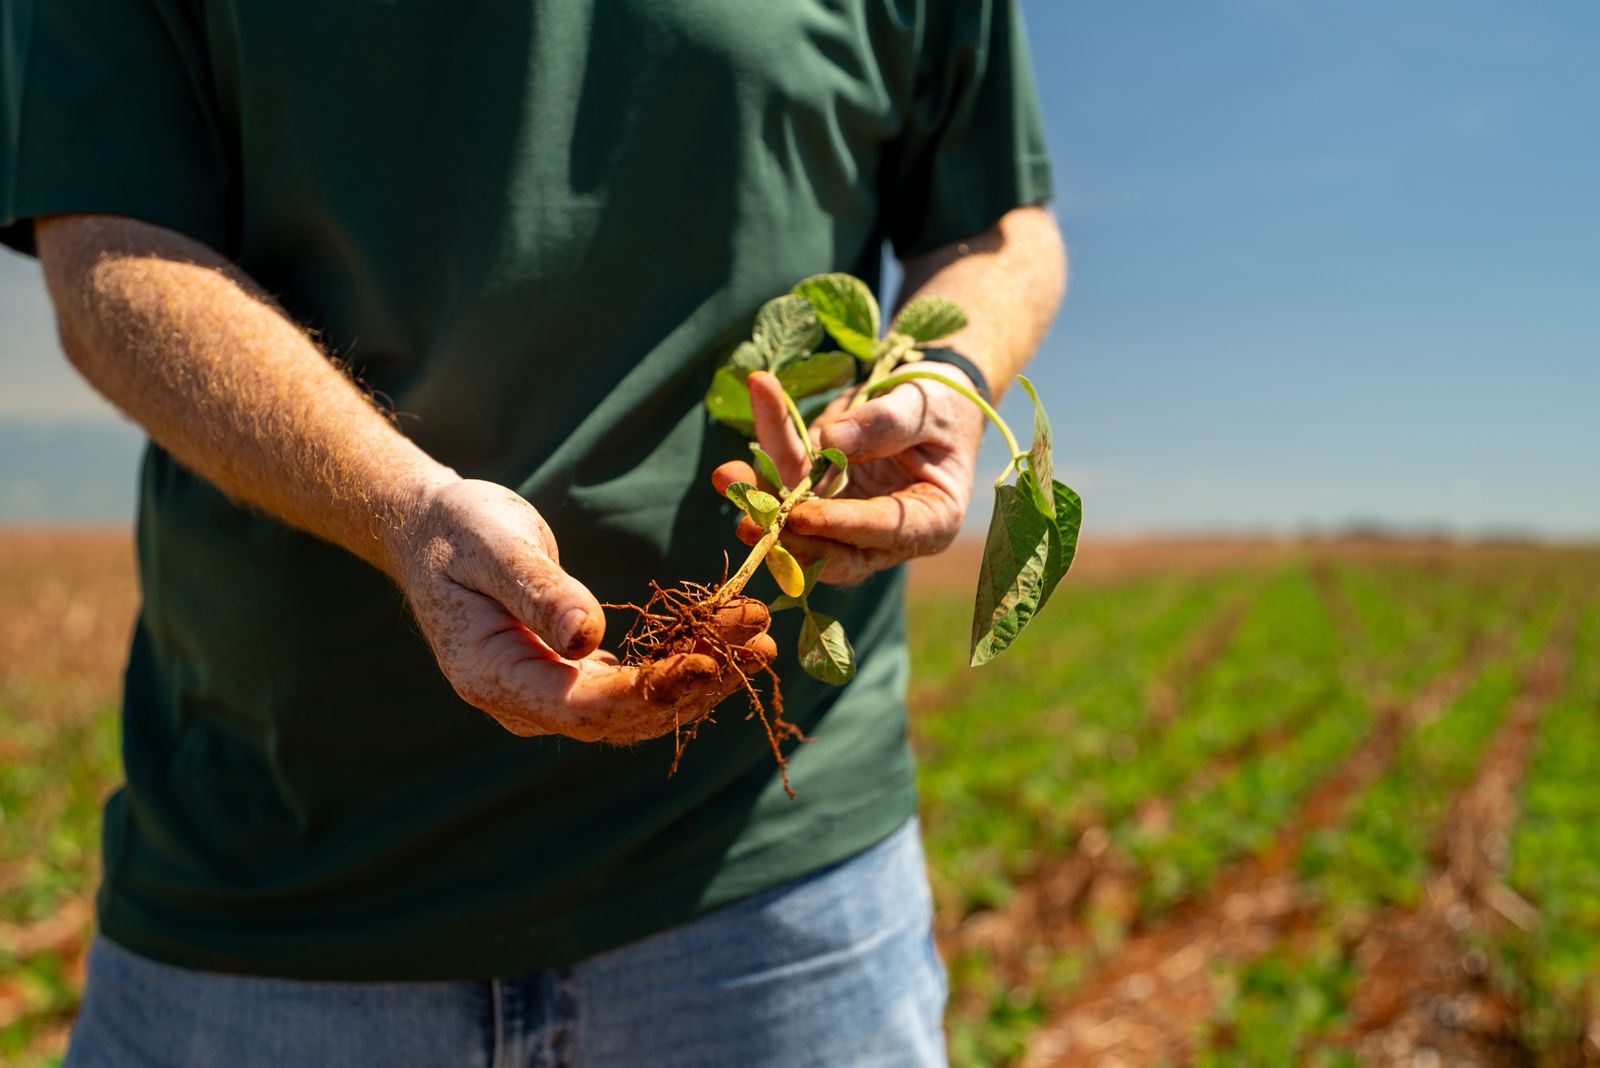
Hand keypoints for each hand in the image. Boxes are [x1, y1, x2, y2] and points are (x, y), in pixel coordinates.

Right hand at [387, 479, 775, 741]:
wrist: (436, 531)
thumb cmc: (459, 530)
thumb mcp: (494, 546)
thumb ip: (538, 592)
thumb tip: (587, 637)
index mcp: (491, 675)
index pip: (580, 705)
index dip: (648, 692)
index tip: (708, 665)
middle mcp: (521, 702)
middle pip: (620, 715)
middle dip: (696, 685)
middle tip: (761, 647)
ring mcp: (547, 695)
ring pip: (636, 708)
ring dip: (702, 679)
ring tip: (761, 643)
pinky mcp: (570, 677)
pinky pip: (633, 685)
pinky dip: (682, 666)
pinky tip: (727, 643)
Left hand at [711, 368, 984, 584]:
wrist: (931, 398)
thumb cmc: (943, 403)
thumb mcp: (925, 406)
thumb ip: (885, 423)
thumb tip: (830, 440)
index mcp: (932, 520)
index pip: (883, 530)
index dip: (840, 525)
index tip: (801, 515)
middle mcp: (888, 534)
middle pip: (832, 543)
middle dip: (786, 532)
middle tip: (747, 517)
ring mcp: (850, 521)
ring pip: (799, 522)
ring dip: (760, 503)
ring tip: (726, 476)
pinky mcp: (822, 501)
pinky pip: (787, 490)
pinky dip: (759, 475)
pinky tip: (730, 468)